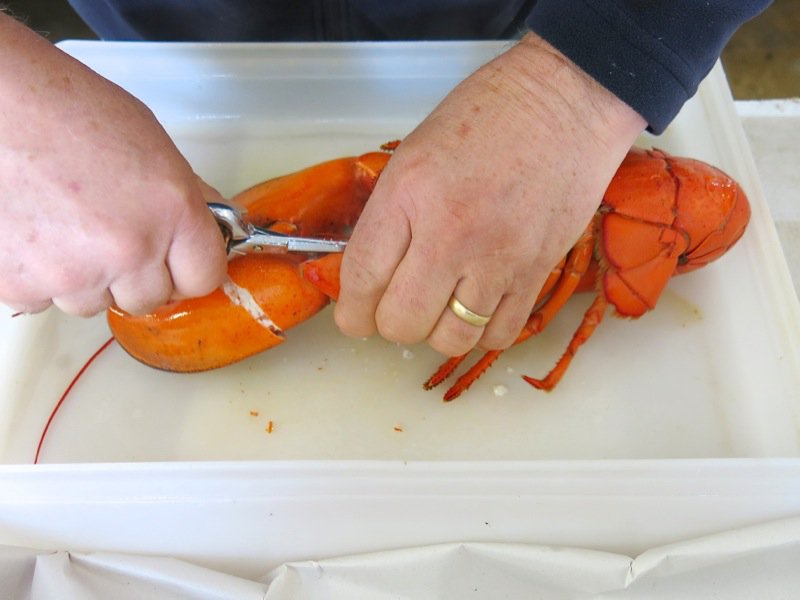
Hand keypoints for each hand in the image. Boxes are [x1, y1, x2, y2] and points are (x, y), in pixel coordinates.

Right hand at [0, 14, 226, 315]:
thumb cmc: (68, 110)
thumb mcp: (153, 147)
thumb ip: (186, 198)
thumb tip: (210, 230)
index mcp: (172, 212)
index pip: (203, 278)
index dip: (188, 270)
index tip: (177, 263)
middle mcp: (129, 250)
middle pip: (149, 299)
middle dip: (135, 275)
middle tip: (110, 235)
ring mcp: (74, 274)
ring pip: (94, 303)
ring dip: (85, 278)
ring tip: (64, 225)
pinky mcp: (23, 286)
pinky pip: (42, 301)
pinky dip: (37, 277)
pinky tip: (33, 233)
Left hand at [335, 32, 645, 355]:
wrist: (568, 100)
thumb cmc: (489, 116)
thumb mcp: (416, 154)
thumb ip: (391, 216)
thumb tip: (373, 272)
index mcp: (407, 193)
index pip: (361, 279)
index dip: (353, 312)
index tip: (357, 317)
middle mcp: (449, 233)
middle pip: (401, 323)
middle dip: (392, 323)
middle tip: (401, 305)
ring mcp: (497, 258)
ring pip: (449, 340)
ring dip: (438, 331)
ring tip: (443, 305)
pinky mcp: (538, 272)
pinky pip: (499, 335)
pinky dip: (482, 331)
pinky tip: (479, 305)